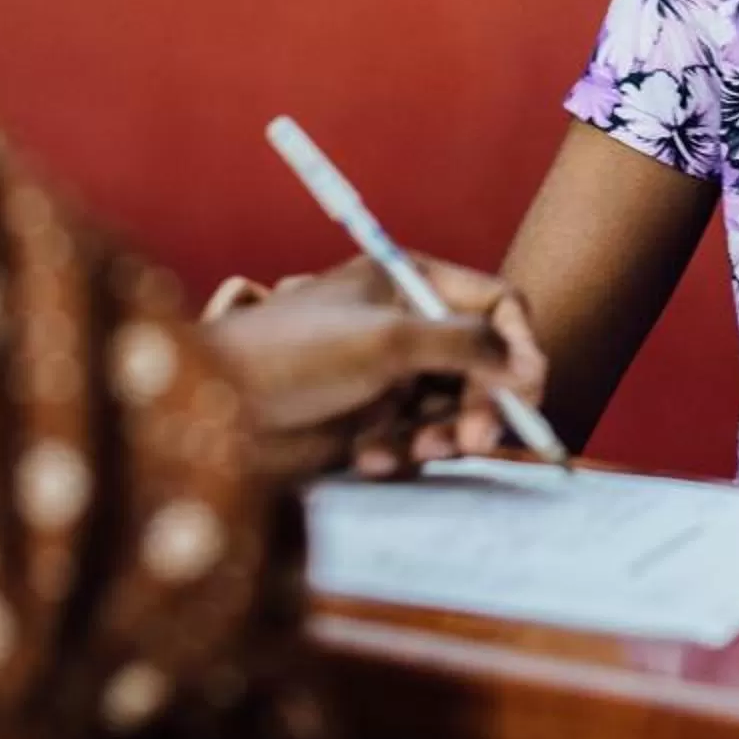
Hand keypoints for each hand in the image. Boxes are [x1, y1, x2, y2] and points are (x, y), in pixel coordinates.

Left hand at [202, 256, 547, 481]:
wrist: (212, 416)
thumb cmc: (290, 358)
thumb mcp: (386, 340)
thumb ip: (463, 345)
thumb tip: (522, 365)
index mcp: (408, 280)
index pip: (495, 303)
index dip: (519, 345)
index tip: (527, 392)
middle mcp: (404, 322)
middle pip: (481, 363)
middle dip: (479, 403)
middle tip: (472, 442)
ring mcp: (386, 372)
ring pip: (451, 407)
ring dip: (437, 433)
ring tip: (408, 451)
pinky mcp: (369, 419)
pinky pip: (415, 437)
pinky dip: (402, 450)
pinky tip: (368, 457)